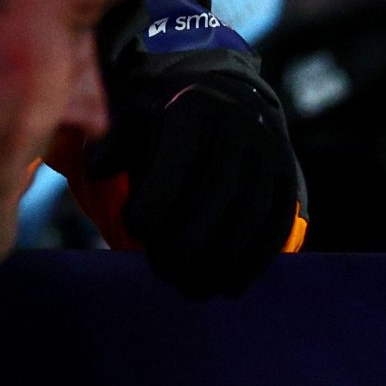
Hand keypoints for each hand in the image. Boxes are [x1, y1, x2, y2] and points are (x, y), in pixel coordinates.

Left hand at [116, 74, 301, 298]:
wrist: (229, 97)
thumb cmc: (169, 116)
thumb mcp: (135, 112)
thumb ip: (114, 142)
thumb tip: (97, 170)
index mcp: (194, 108)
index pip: (178, 159)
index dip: (155, 200)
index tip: (135, 228)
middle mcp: (238, 129)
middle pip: (217, 194)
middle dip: (187, 241)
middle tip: (162, 270)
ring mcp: (270, 156)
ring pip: (249, 217)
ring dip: (220, 261)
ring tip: (191, 288)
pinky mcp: (288, 183)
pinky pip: (276, 228)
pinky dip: (252, 263)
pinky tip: (227, 286)